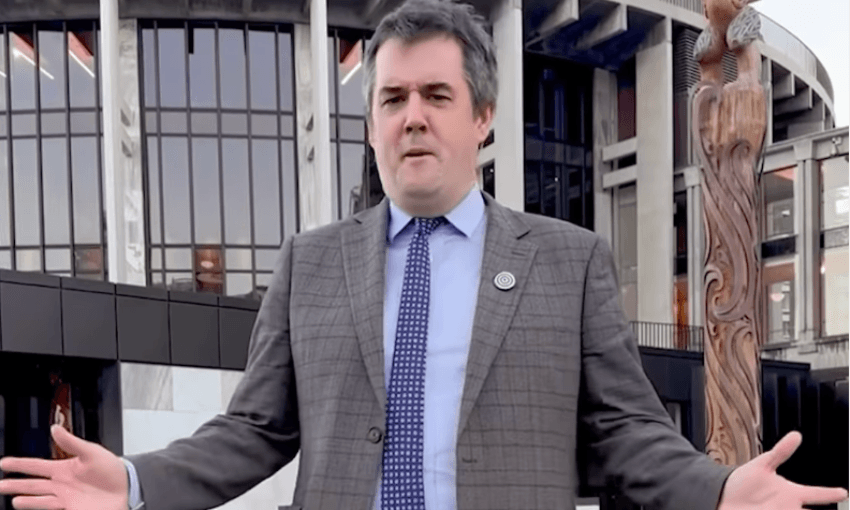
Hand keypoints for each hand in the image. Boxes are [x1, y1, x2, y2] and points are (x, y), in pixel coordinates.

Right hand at [0, 425, 128, 509]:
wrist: (127, 487)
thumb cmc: (112, 470)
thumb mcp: (92, 452)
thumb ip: (72, 442)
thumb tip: (54, 429)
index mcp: (64, 468)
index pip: (36, 466)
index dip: (19, 465)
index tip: (4, 463)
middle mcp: (61, 484)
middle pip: (32, 485)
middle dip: (14, 484)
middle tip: (0, 484)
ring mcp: (65, 498)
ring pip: (38, 499)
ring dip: (25, 500)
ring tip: (12, 500)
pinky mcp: (70, 509)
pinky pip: (49, 508)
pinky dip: (37, 507)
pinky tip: (27, 505)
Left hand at [717, 431, 847, 509]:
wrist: (720, 497)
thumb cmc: (742, 482)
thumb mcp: (762, 464)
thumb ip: (781, 452)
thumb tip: (797, 435)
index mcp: (791, 493)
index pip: (816, 494)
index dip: (830, 493)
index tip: (844, 492)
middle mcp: (788, 507)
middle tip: (836, 509)